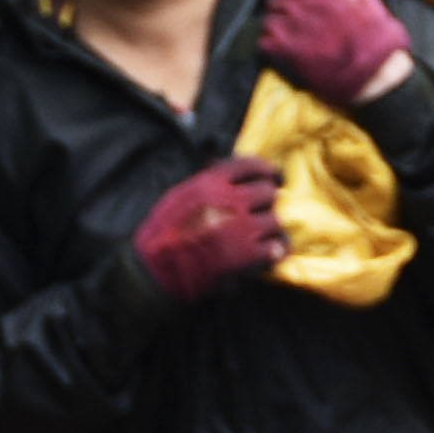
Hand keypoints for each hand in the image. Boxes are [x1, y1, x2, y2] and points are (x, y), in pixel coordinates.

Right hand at [128, 154, 285, 308]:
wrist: (155, 271)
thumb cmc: (162, 234)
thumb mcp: (179, 195)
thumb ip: (205, 180)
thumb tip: (220, 161)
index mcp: (210, 183)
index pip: (250, 165)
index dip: (266, 170)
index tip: (271, 177)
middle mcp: (229, 202)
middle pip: (268, 192)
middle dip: (266, 202)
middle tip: (260, 211)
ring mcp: (241, 229)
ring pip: (275, 220)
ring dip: (269, 229)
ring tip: (261, 236)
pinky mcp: (248, 256)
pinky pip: (278, 247)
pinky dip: (276, 250)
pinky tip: (270, 253)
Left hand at [252, 0, 417, 107]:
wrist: (376, 69)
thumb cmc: (377, 34)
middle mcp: (303, 3)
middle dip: (280, 7)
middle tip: (286, 18)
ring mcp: (293, 26)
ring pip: (268, 20)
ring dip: (273, 27)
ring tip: (281, 36)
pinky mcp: (287, 50)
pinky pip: (264, 42)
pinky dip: (267, 45)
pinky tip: (276, 50)